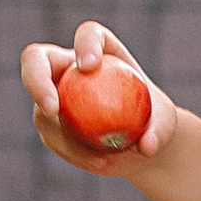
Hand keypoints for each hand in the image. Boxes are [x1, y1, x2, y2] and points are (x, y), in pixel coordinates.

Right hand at [19, 22, 176, 174]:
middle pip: (36, 59)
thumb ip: (158, 133)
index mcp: (100, 51)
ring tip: (101, 158)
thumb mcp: (165, 126)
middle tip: (51, 108)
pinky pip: (53, 139)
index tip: (89, 66)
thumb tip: (146, 145)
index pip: (88, 36)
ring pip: (42, 111)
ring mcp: (53, 96)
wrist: (139, 143)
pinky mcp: (49, 125)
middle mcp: (68, 67)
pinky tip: (98, 164)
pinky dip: (73, 154)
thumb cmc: (154, 123)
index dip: (84, 45)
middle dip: (35, 78)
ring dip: (63, 136)